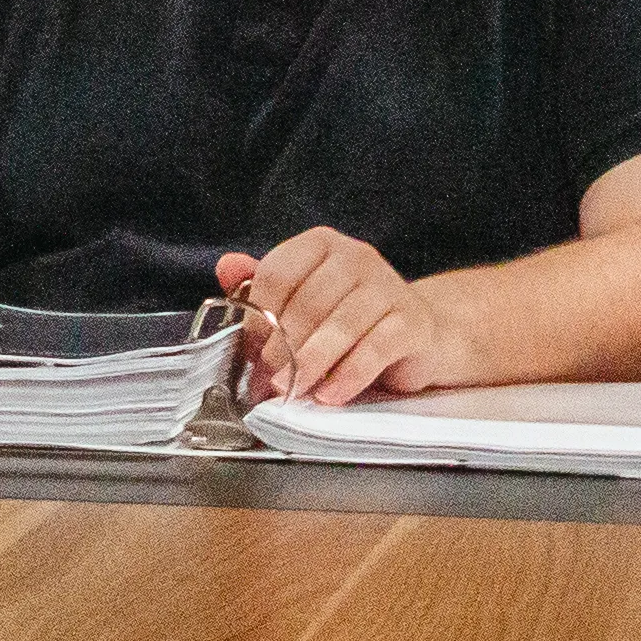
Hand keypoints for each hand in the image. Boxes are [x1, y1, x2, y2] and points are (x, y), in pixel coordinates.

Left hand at [222, 227, 464, 407]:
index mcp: (322, 244)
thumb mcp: (302, 296)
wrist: (414, 332)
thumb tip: (226, 267)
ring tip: (291, 390)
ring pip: (340, 327)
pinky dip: (348, 376)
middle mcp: (357, 256)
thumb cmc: (347, 316)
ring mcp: (388, 287)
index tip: (250, 350)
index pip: (279, 272)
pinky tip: (330, 396)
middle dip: (282, 348)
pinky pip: (375, 350)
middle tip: (265, 380)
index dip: (259, 315)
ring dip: (310, 364)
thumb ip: (262, 284)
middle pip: (307, 303)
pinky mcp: (412, 322)